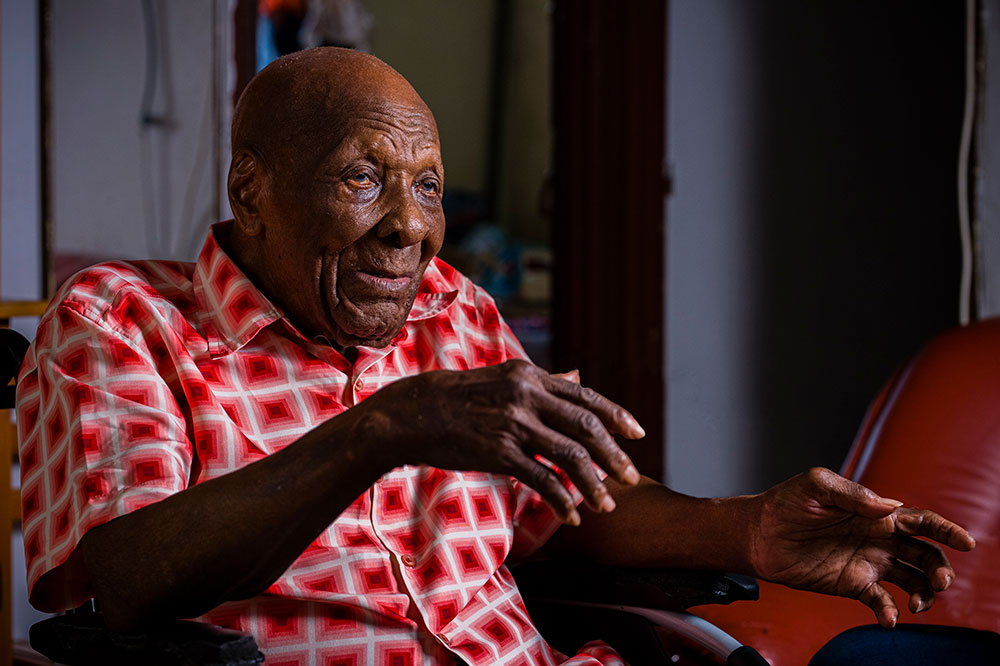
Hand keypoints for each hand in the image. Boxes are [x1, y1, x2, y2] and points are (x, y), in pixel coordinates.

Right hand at [358, 360, 643, 523]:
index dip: (615, 415)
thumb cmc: (456, 398)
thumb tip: (576, 375)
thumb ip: (540, 383)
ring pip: (570, 455)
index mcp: (529, 375)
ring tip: (608, 505)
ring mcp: (512, 423)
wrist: (411, 413)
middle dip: (614, 454)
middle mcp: (526, 395)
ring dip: (594, 484)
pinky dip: (562, 500)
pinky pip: (542, 479)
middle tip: (631, 476)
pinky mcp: (498, 451)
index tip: (636, 432)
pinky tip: (572, 516)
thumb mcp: (501, 380)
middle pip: (585, 426)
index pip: (584, 395)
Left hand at [748, 468, 975, 627]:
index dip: (945, 530)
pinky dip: (890, 611)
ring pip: (911, 580)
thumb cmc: (786, 503)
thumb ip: (852, 493)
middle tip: (941, 582)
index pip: (920, 521)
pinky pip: (881, 601)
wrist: (758, 533)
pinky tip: (889, 617)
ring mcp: (867, 563)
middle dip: (940, 568)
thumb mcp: (816, 485)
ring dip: (924, 593)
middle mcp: (877, 539)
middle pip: (924, 554)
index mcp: (875, 513)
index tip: (965, 542)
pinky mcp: (851, 585)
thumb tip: (888, 505)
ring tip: (919, 604)